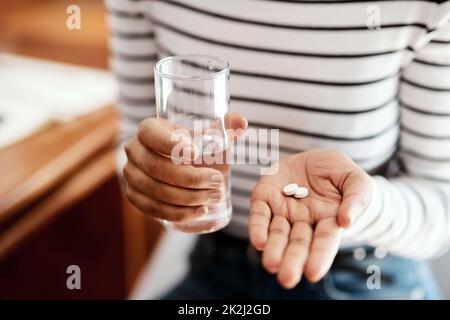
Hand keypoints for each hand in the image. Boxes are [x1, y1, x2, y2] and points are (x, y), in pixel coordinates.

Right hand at [123, 114, 246, 221]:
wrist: (175, 166)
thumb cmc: (192, 147)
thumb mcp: (206, 136)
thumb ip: (224, 128)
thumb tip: (241, 122)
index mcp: (148, 129)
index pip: (151, 133)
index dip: (170, 143)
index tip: (196, 153)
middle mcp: (134, 151)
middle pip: (156, 167)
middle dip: (190, 178)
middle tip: (217, 181)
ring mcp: (131, 176)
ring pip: (156, 191)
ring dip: (187, 198)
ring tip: (214, 198)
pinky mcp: (135, 197)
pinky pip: (153, 209)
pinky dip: (177, 213)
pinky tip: (199, 211)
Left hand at [249, 149, 371, 287]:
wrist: (314, 158)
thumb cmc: (339, 173)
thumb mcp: (356, 180)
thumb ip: (357, 198)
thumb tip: (346, 221)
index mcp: (329, 221)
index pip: (324, 242)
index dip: (319, 257)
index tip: (312, 273)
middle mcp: (304, 221)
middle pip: (298, 244)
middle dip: (292, 261)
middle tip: (286, 278)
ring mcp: (283, 211)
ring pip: (277, 233)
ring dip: (273, 249)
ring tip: (271, 264)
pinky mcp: (265, 197)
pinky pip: (259, 214)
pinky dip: (258, 228)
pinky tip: (258, 242)